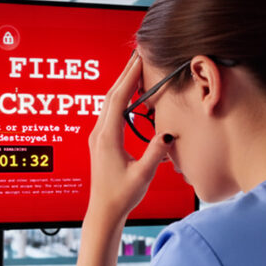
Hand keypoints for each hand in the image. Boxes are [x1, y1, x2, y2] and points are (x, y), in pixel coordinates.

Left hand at [86, 52, 172, 224]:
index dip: (129, 78)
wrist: (104, 211)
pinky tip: (129, 94)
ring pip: (109, 103)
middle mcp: (99, 133)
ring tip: (136, 68)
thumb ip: (155, 153)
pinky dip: (120, 98)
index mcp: (108, 138)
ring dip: (122, 84)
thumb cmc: (122, 195)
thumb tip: (168, 134)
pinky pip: (109, 112)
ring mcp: (98, 137)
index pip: (117, 100)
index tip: (139, 60)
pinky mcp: (101, 141)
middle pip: (111, 95)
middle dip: (125, 74)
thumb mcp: (143, 175)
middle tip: (139, 54)